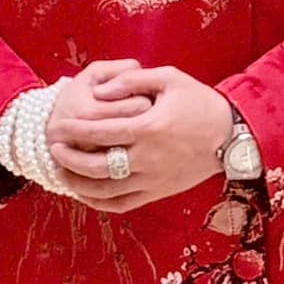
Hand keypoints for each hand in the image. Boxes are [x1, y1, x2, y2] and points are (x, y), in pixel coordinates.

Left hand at [47, 64, 232, 214]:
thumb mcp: (170, 78)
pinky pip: (122, 204)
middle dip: (70, 158)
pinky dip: (100, 203)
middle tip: (53, 148)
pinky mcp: (158, 193)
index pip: (101, 133)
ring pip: (106, 190)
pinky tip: (86, 194)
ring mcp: (152, 180)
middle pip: (98, 166)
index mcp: (150, 128)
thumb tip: (102, 90)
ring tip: (61, 172)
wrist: (229, 135)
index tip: (57, 126)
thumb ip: (133, 80)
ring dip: (79, 183)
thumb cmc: (199, 102)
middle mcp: (148, 158)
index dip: (75, 131)